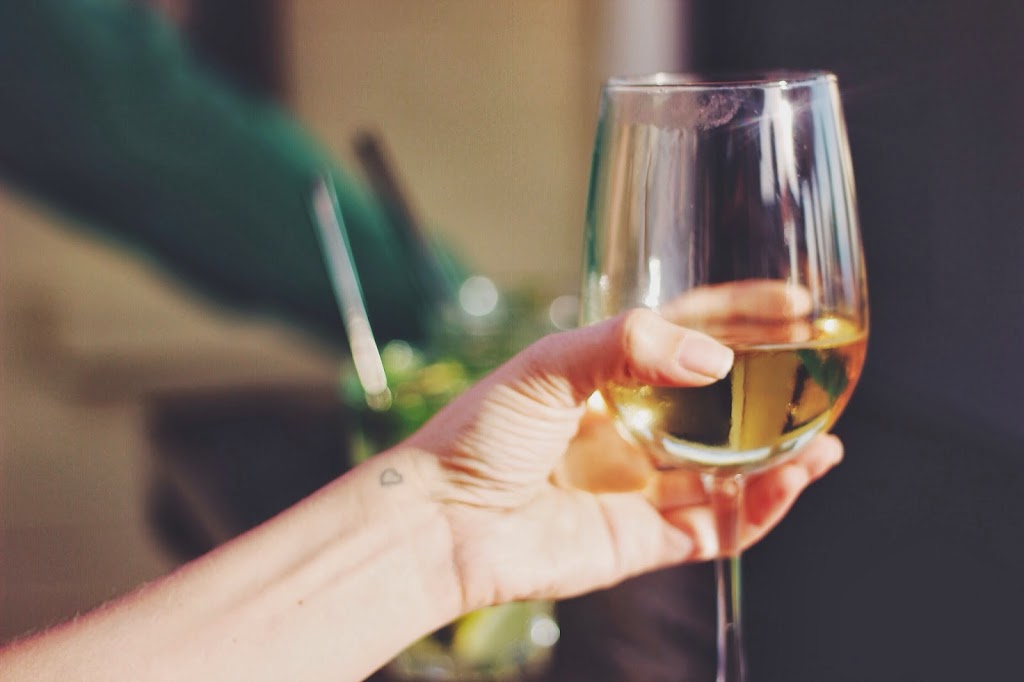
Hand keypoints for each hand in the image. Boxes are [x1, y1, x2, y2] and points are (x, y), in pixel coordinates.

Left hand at [403, 308, 841, 612]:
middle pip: (723, 407)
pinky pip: (717, 526)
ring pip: (732, 471)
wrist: (442, 520)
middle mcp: (632, 429)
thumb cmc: (479, 434)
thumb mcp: (549, 365)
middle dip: (775, 392)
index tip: (791, 302)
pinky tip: (790, 481)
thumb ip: (629, 347)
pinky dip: (760, 509)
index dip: (740, 318)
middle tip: (824, 372)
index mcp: (607, 379)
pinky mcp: (643, 539)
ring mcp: (641, 485)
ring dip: (783, 457)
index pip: (687, 338)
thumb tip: (714, 359)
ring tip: (824, 438)